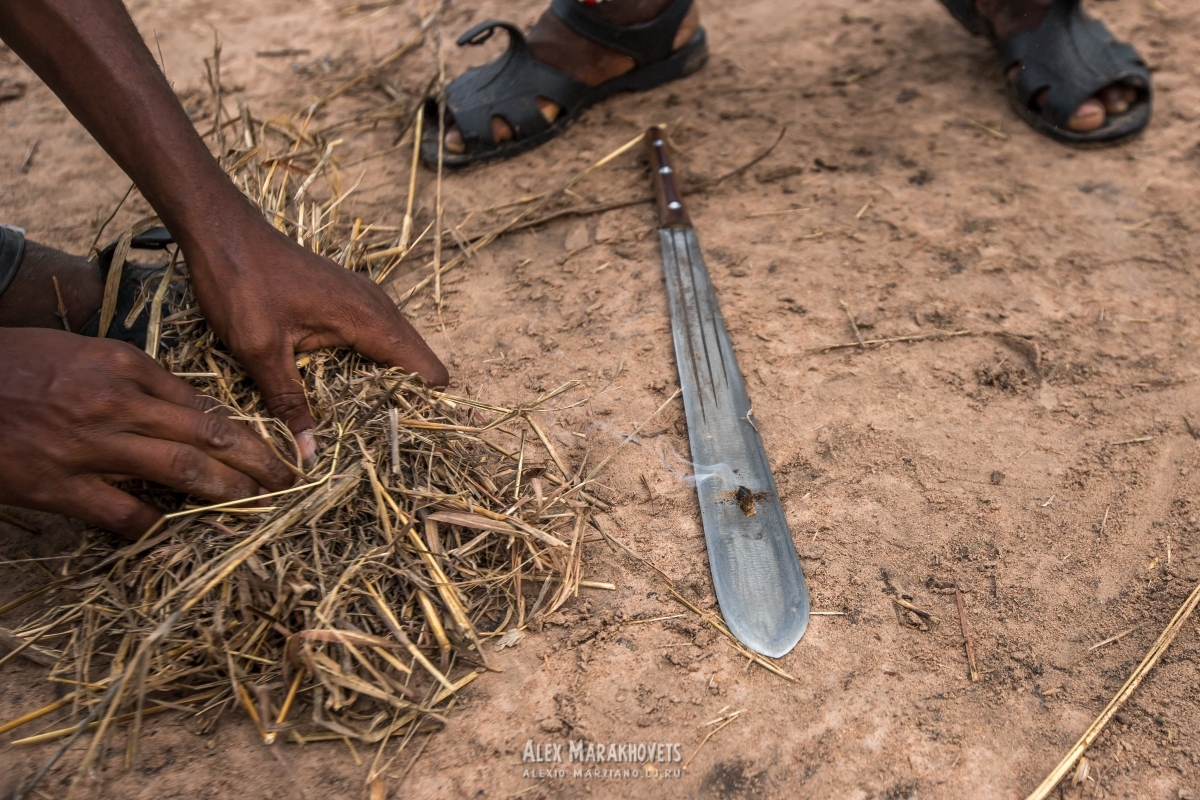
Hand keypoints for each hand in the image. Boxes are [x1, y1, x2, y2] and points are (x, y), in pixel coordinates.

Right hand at [0, 329, 295, 538]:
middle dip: (256, 460)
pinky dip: (154, 526)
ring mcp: (90, 446)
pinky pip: (124, 513)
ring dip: (228, 491)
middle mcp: (116, 402)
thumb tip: (177, 406)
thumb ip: (129, 376)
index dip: (242, 428)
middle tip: (289, 480)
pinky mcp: (59, 486)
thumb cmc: (10, 365)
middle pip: (207, 434)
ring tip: (257, 505)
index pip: (200, 402)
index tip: (270, 445)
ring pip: (182, 471)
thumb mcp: (76, 351)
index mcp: (123, 364)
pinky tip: (170, 531)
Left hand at [183, 216, 447, 466]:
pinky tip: (346, 388)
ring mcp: (366, 298)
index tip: (400, 437)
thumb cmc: (240, 283)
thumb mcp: (260, 350)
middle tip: (379, 439)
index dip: (421, 405)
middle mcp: (377, 306)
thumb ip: (288, 401)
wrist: (222, 231)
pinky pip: (379, 336)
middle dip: (405, 399)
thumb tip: (309, 454)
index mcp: (368, 319)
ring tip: (366, 420)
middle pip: (417, 361)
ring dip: (389, 382)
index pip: (425, 368)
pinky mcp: (350, 297)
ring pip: (400, 349)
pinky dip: (374, 363)